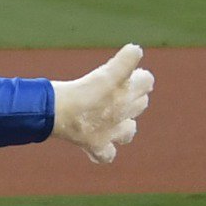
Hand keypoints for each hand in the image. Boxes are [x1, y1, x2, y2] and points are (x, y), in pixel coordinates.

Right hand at [52, 44, 151, 163]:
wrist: (58, 114)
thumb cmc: (81, 92)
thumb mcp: (106, 73)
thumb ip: (126, 61)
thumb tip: (137, 50)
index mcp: (126, 95)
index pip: (147, 81)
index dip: (141, 75)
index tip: (130, 71)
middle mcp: (122, 115)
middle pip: (140, 104)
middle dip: (134, 96)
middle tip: (119, 89)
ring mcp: (110, 133)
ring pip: (128, 131)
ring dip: (125, 125)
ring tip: (115, 119)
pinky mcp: (94, 145)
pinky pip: (105, 156)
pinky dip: (103, 153)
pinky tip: (98, 149)